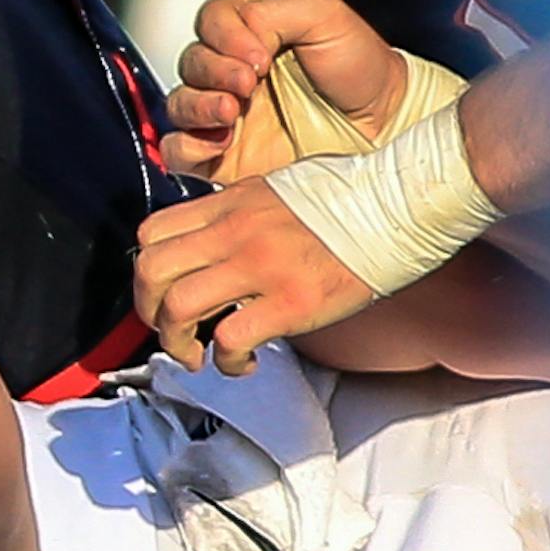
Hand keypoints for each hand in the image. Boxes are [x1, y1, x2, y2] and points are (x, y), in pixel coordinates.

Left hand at [134, 178, 376, 374]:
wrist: (403, 203)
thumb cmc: (349, 197)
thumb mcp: (274, 188)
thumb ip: (236, 212)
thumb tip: (210, 239)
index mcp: (228, 203)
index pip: (151, 233)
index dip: (146, 270)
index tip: (162, 292)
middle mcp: (234, 231)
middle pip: (150, 272)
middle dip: (148, 310)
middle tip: (170, 330)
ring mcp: (261, 265)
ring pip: (179, 308)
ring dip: (177, 342)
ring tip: (196, 354)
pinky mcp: (292, 301)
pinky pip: (230, 338)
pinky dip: (227, 361)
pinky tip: (244, 362)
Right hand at [163, 0, 405, 181]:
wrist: (384, 127)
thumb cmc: (362, 71)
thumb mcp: (324, 15)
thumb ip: (272, 11)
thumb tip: (240, 34)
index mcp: (252, 34)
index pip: (211, 22)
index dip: (225, 35)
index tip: (259, 53)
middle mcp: (233, 73)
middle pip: (191, 61)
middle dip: (215, 70)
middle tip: (249, 82)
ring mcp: (225, 116)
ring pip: (179, 104)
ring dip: (198, 105)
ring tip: (232, 112)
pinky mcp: (221, 156)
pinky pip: (177, 151)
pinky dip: (187, 145)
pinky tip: (218, 142)